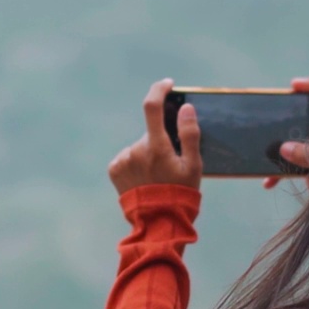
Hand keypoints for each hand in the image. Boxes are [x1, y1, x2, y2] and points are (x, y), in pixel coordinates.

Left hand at [108, 79, 202, 194]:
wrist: (157, 223)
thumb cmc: (180, 193)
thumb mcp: (193, 166)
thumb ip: (189, 135)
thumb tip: (185, 108)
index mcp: (156, 147)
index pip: (152, 107)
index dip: (159, 90)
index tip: (167, 85)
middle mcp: (136, 150)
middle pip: (150, 133)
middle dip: (161, 140)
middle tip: (171, 162)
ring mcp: (123, 160)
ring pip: (139, 146)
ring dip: (148, 153)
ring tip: (158, 176)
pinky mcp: (114, 169)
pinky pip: (127, 157)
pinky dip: (136, 162)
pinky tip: (145, 179)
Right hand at [262, 76, 308, 192]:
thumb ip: (307, 154)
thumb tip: (285, 147)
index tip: (294, 85)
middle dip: (289, 119)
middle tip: (275, 118)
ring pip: (300, 140)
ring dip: (281, 149)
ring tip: (266, 155)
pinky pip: (297, 162)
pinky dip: (283, 170)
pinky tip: (269, 182)